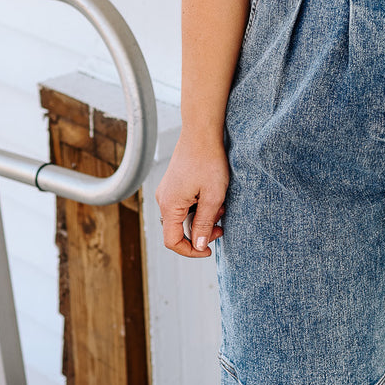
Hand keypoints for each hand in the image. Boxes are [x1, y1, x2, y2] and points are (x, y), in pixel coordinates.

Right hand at [155, 136, 228, 257]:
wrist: (202, 133)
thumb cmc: (208, 161)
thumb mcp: (212, 197)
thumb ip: (204, 224)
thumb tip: (197, 246)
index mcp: (169, 206)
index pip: (172, 241)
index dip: (191, 251)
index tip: (208, 250)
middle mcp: (163, 200)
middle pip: (179, 230)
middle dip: (201, 232)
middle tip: (221, 225)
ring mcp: (168, 192)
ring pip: (184, 217)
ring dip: (203, 217)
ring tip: (220, 205)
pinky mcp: (174, 185)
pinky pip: (184, 205)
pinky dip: (199, 207)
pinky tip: (213, 196)